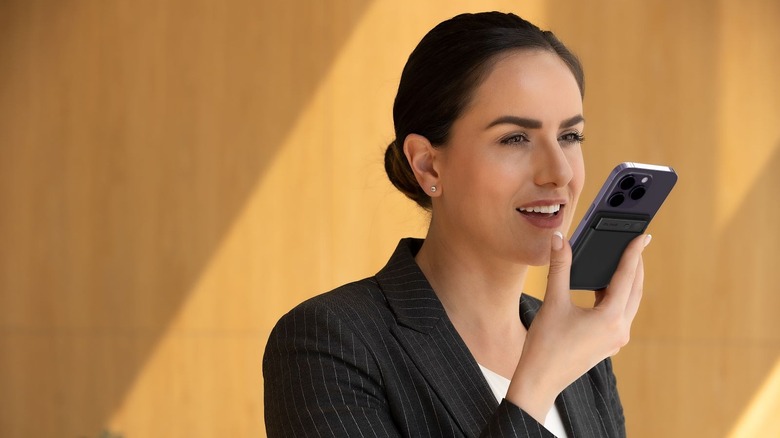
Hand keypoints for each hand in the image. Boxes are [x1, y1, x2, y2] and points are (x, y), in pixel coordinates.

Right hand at [506, 231, 649, 422]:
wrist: (540, 379)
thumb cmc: (545, 344)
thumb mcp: (553, 302)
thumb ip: (560, 267)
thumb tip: (559, 240)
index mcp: (610, 317)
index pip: (627, 277)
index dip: (634, 253)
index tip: (643, 236)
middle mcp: (620, 329)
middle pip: (635, 290)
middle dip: (636, 266)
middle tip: (636, 246)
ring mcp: (616, 339)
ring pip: (630, 304)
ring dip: (628, 283)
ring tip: (621, 263)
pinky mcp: (609, 344)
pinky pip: (620, 315)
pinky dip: (617, 298)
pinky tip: (604, 290)